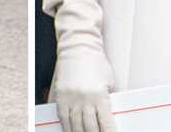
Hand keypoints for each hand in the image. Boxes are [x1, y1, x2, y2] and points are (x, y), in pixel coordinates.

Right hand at [41, 0, 116, 131]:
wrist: (77, 46)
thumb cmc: (96, 62)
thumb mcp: (109, 81)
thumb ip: (109, 99)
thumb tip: (110, 118)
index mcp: (99, 95)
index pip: (106, 123)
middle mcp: (84, 99)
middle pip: (90, 129)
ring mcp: (70, 98)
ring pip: (75, 126)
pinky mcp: (60, 96)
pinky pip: (63, 118)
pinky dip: (68, 128)